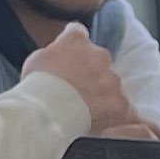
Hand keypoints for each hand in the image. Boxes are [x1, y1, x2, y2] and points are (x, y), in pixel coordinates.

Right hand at [22, 28, 140, 134]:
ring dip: (101, 95)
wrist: (47, 109)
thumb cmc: (36, 85)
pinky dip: (113, 116)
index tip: (70, 57)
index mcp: (76, 40)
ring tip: (84, 112)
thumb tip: (58, 59)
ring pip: (111, 85)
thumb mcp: (37, 59)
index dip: (74, 46)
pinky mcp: (120, 102)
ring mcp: (112, 79)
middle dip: (90, 74)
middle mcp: (99, 55)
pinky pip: (122, 110)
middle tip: (74, 91)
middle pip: (98, 61)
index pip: (78, 33)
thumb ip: (53, 54)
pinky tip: (102, 125)